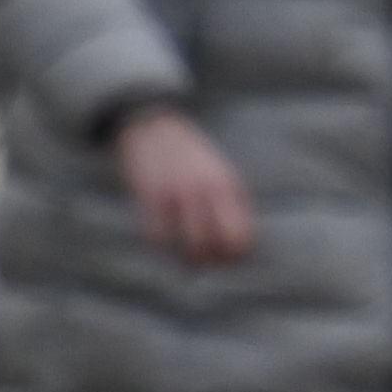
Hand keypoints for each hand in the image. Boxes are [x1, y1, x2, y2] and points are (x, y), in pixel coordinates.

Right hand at [118, 108, 255, 263]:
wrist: (153, 126)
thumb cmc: (192, 156)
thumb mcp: (221, 172)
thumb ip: (232, 202)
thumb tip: (242, 242)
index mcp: (226, 186)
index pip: (239, 235)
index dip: (235, 255)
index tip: (228, 260)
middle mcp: (203, 191)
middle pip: (214, 245)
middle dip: (212, 262)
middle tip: (206, 265)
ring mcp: (175, 193)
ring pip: (186, 244)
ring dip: (188, 260)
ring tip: (187, 262)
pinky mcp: (149, 195)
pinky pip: (157, 235)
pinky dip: (162, 245)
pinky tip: (164, 243)